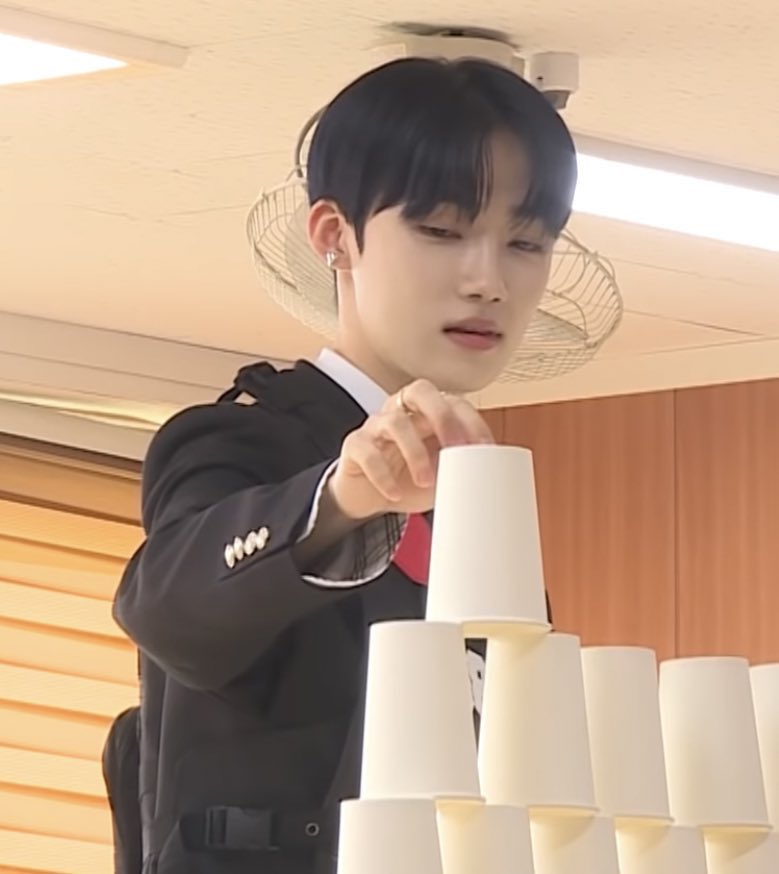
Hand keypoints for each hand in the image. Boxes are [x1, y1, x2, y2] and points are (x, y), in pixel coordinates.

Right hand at [328, 379, 494, 519]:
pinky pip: (366, 451)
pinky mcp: (355, 445)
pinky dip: (382, 474)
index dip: (471, 422)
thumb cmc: (409, 480)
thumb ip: (462, 470)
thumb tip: (491, 481)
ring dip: (415, 452)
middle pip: (420, 390)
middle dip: (442, 417)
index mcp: (428, 413)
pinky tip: (394, 494)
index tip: (485, 449)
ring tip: (425, 481)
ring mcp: (376, 425)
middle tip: (456, 448)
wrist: (369, 497)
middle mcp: (401, 410)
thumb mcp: (442, 475)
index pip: (453, 402)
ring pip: (394, 421)